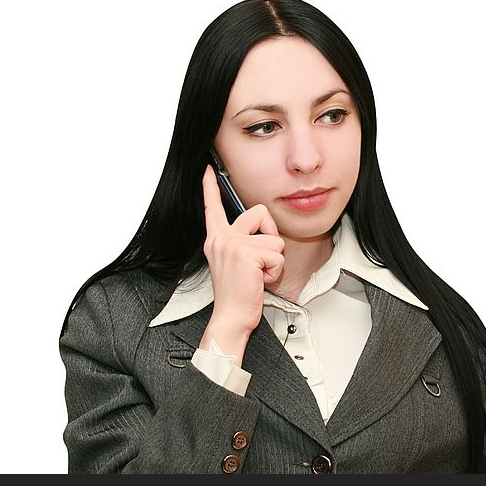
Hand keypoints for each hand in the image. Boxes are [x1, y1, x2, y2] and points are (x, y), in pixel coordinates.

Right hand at [201, 163, 285, 340]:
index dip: (210, 187)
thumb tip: (262, 233)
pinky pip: (278, 255)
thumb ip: (242, 244)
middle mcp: (222, 239)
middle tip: (262, 258)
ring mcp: (233, 245)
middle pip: (260, 212)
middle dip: (271, 233)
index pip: (213, 208)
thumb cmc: (237, 294)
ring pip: (275, 240)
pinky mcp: (247, 254)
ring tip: (258, 275)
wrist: (231, 316)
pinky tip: (260, 281)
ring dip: (274, 261)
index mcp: (217, 239)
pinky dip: (275, 271)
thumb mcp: (234, 263)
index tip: (208, 169)